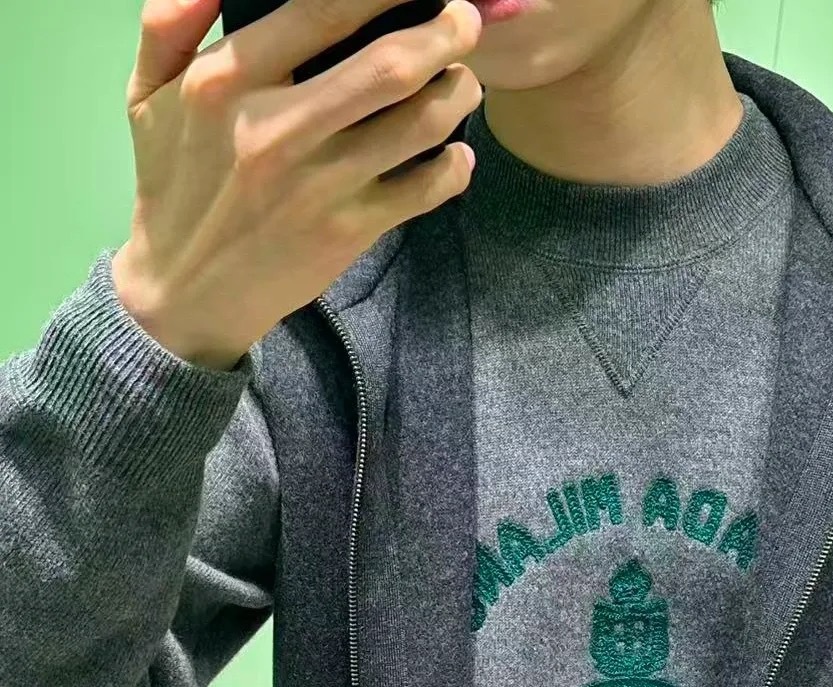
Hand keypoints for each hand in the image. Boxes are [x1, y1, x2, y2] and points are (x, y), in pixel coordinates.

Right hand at [112, 0, 484, 368]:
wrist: (186, 291)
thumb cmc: (173, 181)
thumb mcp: (146, 92)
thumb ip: (168, 19)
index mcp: (226, 80)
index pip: (321, 10)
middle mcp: (278, 129)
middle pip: (390, 66)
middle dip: (445, 32)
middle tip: (464, 18)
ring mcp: (320, 185)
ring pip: (419, 124)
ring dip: (458, 93)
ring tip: (464, 80)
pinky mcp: (348, 232)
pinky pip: (425, 190)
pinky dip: (455, 166)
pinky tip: (456, 151)